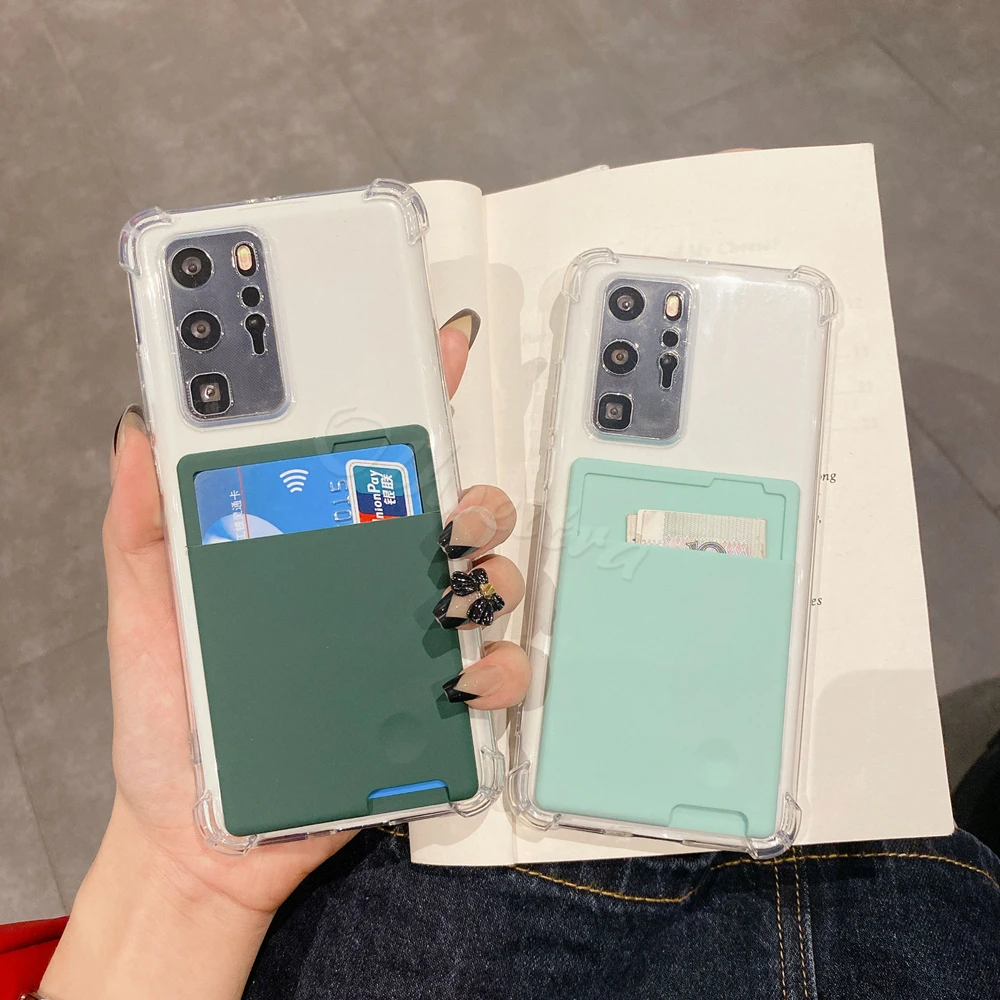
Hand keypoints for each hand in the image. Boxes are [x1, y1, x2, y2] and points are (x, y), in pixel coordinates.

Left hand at [42, 317, 529, 999]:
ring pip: (491, 581)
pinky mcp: (435, 709)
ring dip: (490, 575)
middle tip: (446, 513)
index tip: (439, 348)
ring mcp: (410, 644)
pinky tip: (460, 677)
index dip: (414, 400)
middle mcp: (374, 587)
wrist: (200, 840)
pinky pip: (497, 674)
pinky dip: (500, 668)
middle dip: (473, 496)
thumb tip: (141, 429)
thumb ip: (143, 520)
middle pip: (456, 512)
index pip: (375, 463)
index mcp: (318, 549)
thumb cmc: (173, 724)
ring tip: (447, 598)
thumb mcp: (146, 608)